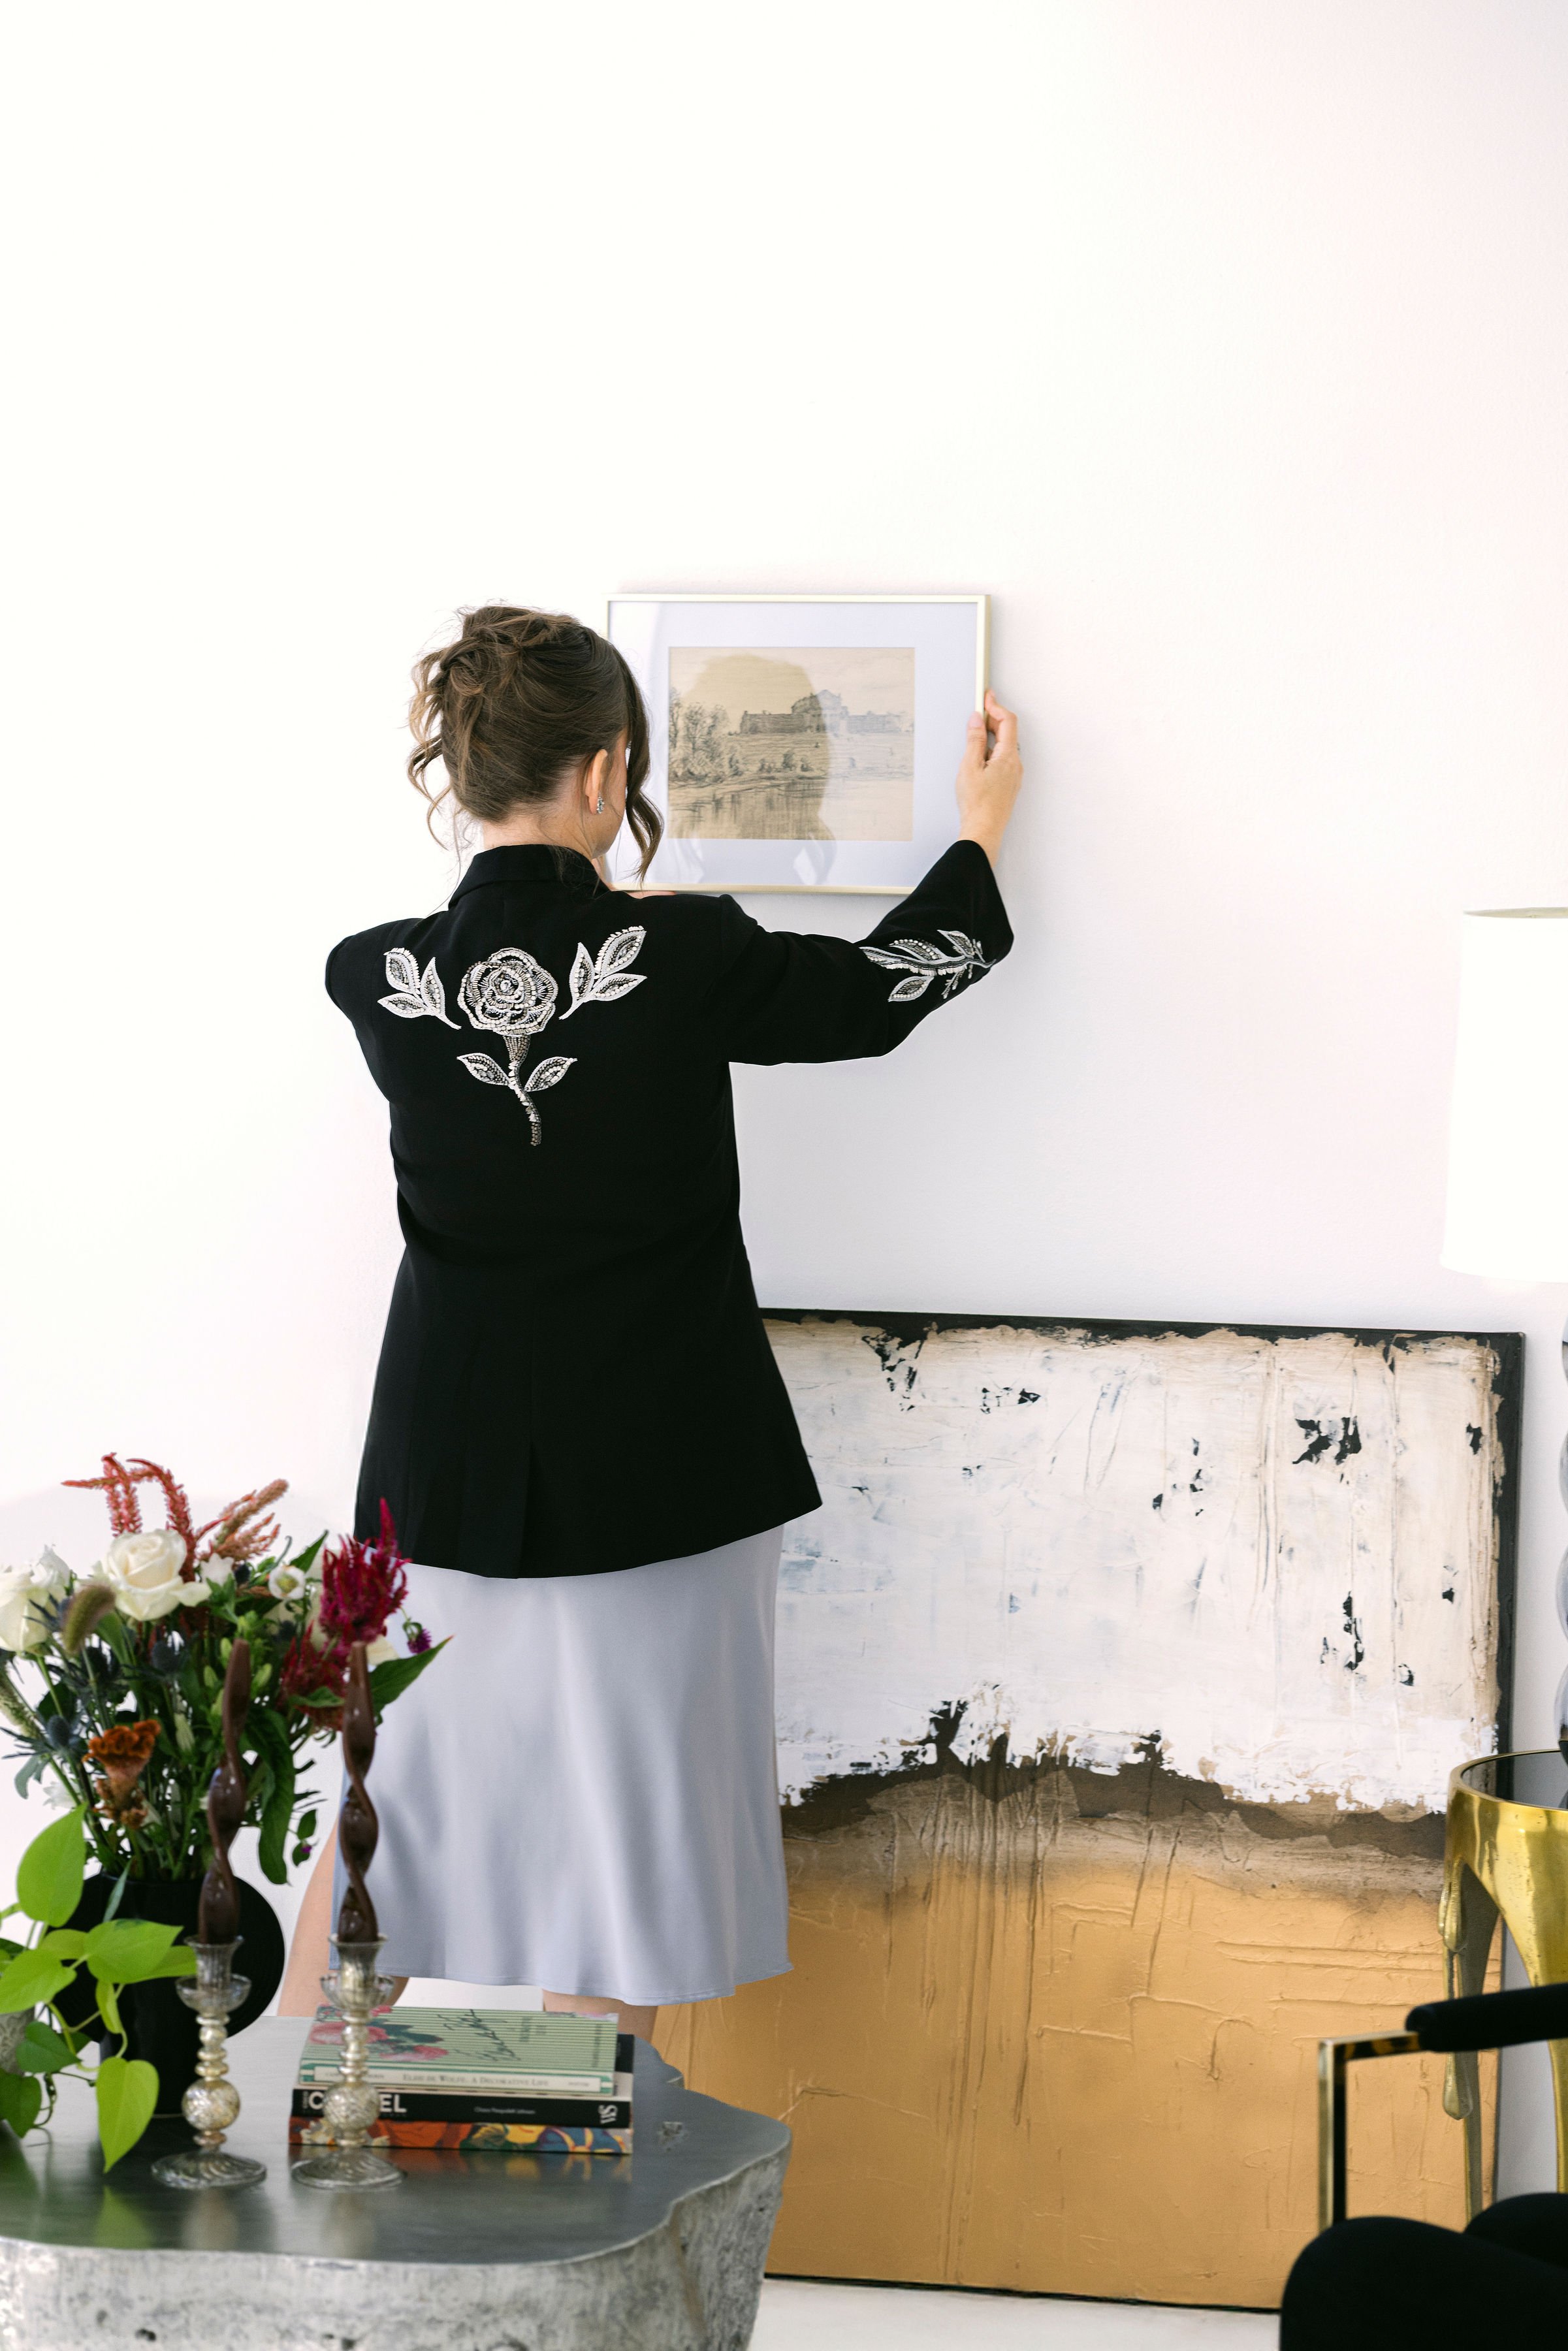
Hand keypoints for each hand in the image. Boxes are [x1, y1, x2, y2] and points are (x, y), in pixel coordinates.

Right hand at [955, 690, 1021, 864]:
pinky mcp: (1008, 784)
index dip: (996, 706)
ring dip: (990, 735)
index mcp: (1008, 757)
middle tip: (977, 711)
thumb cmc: (977, 804)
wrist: (983, 831)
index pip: (1007, 722)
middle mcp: (1015, 764)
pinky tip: (977, 757)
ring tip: (973, 734)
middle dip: (993, 719)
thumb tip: (976, 720)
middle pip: (1007, 732)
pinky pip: (1002, 759)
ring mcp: (1013, 775)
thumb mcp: (969, 766)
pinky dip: (991, 750)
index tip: (986, 697)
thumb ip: (973, 740)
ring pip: (1004, 746)